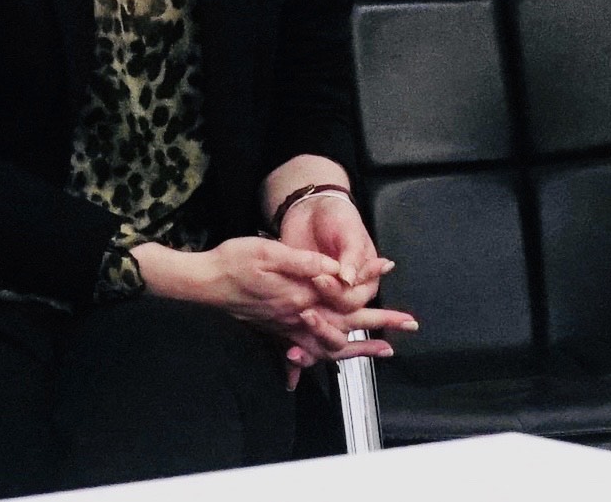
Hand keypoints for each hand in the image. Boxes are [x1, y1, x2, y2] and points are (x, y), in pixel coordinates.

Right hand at [133, 236, 415, 385]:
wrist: (202, 284)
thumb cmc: (232, 262)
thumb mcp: (269, 252)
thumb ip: (303, 263)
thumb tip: (334, 270)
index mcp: (299, 295)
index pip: (344, 292)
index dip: (368, 280)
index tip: (388, 270)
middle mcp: (297, 316)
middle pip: (346, 323)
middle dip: (378, 324)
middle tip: (407, 324)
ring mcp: (287, 327)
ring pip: (330, 344)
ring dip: (359, 345)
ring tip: (382, 348)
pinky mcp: (277, 329)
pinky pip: (309, 349)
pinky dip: (328, 353)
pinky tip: (335, 357)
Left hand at [279, 188, 392, 312]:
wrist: (310, 209)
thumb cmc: (337, 216)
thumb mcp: (350, 231)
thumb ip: (353, 255)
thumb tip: (349, 280)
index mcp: (366, 279)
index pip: (356, 298)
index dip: (341, 293)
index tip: (324, 279)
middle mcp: (348, 290)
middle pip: (339, 309)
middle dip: (326, 296)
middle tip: (313, 279)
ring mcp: (326, 292)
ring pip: (321, 312)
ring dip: (311, 307)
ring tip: (299, 295)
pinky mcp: (306, 291)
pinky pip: (302, 304)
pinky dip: (295, 304)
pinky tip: (286, 298)